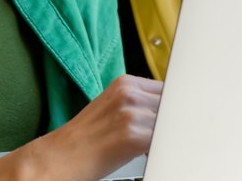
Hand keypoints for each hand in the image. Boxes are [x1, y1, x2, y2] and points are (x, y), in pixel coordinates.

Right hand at [0, 75, 162, 180]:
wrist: (58, 159)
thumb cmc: (84, 141)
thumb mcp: (113, 110)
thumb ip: (141, 104)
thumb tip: (171, 111)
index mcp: (125, 83)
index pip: (170, 89)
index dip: (177, 107)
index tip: (183, 117)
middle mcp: (129, 92)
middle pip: (175, 103)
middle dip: (176, 120)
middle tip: (167, 136)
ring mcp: (131, 111)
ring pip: (172, 121)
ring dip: (170, 135)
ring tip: (152, 146)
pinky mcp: (132, 134)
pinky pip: (164, 140)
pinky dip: (163, 149)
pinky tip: (149, 154)